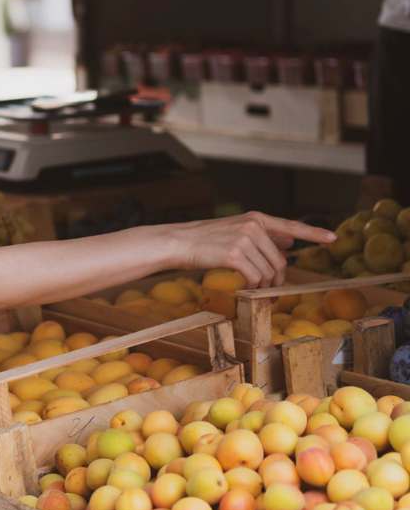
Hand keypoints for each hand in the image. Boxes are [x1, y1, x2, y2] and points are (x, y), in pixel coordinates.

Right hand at [169, 212, 335, 287]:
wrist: (178, 243)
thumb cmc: (205, 240)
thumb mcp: (235, 231)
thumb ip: (263, 235)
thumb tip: (289, 241)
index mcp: (255, 218)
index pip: (291, 225)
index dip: (313, 233)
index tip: (331, 238)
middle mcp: (253, 226)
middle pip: (280, 260)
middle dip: (277, 279)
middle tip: (269, 290)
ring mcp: (244, 239)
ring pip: (269, 271)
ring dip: (264, 286)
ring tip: (253, 289)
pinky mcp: (234, 254)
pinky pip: (255, 277)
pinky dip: (252, 287)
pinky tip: (243, 288)